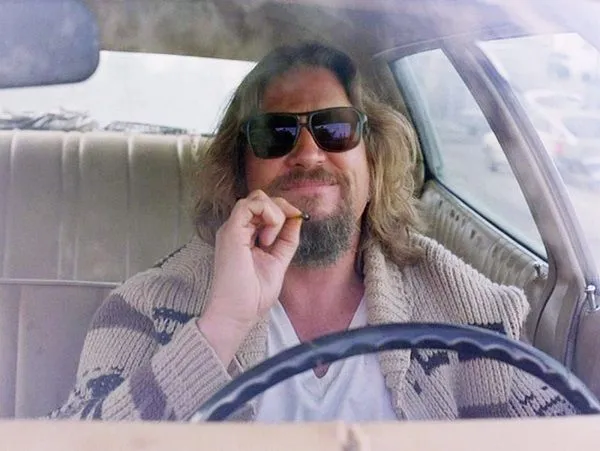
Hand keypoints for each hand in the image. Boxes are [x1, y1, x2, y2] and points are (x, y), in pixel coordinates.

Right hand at [197, 190, 302, 363]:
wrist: (238, 313)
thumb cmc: (253, 295)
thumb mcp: (278, 261)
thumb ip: (287, 239)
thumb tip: (297, 219)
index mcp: (246, 235)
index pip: (265, 208)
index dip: (285, 211)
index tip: (298, 222)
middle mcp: (237, 229)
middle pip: (261, 198)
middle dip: (282, 207)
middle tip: (289, 227)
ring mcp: (232, 229)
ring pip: (256, 198)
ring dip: (274, 214)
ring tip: (272, 240)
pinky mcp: (230, 232)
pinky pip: (248, 205)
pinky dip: (267, 215)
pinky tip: (268, 239)